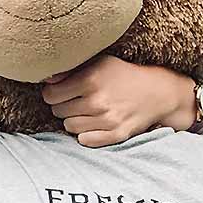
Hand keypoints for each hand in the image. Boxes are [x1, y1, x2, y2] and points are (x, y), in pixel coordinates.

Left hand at [42, 55, 197, 147]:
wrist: (156, 91)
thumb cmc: (122, 74)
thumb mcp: (98, 62)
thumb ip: (70, 69)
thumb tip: (45, 78)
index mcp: (90, 79)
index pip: (50, 95)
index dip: (53, 93)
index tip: (61, 91)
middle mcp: (97, 101)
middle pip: (58, 112)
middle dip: (64, 106)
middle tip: (77, 100)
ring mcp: (107, 120)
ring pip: (69, 127)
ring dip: (74, 120)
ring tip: (87, 111)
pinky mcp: (116, 134)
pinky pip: (85, 140)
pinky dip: (86, 134)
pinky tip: (94, 124)